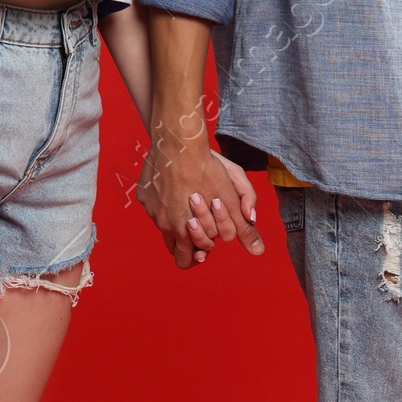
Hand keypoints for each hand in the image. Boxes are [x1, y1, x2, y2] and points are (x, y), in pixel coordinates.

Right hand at [138, 135, 264, 268]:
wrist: (179, 142)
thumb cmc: (207, 168)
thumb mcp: (232, 198)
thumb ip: (243, 228)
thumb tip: (257, 252)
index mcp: (185, 231)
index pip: (187, 260)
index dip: (200, 251)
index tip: (208, 240)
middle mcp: (163, 224)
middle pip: (173, 248)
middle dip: (188, 240)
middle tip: (200, 221)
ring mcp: (151, 209)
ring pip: (163, 224)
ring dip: (176, 218)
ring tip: (190, 198)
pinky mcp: (143, 195)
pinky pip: (153, 204)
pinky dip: (164, 199)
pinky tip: (175, 183)